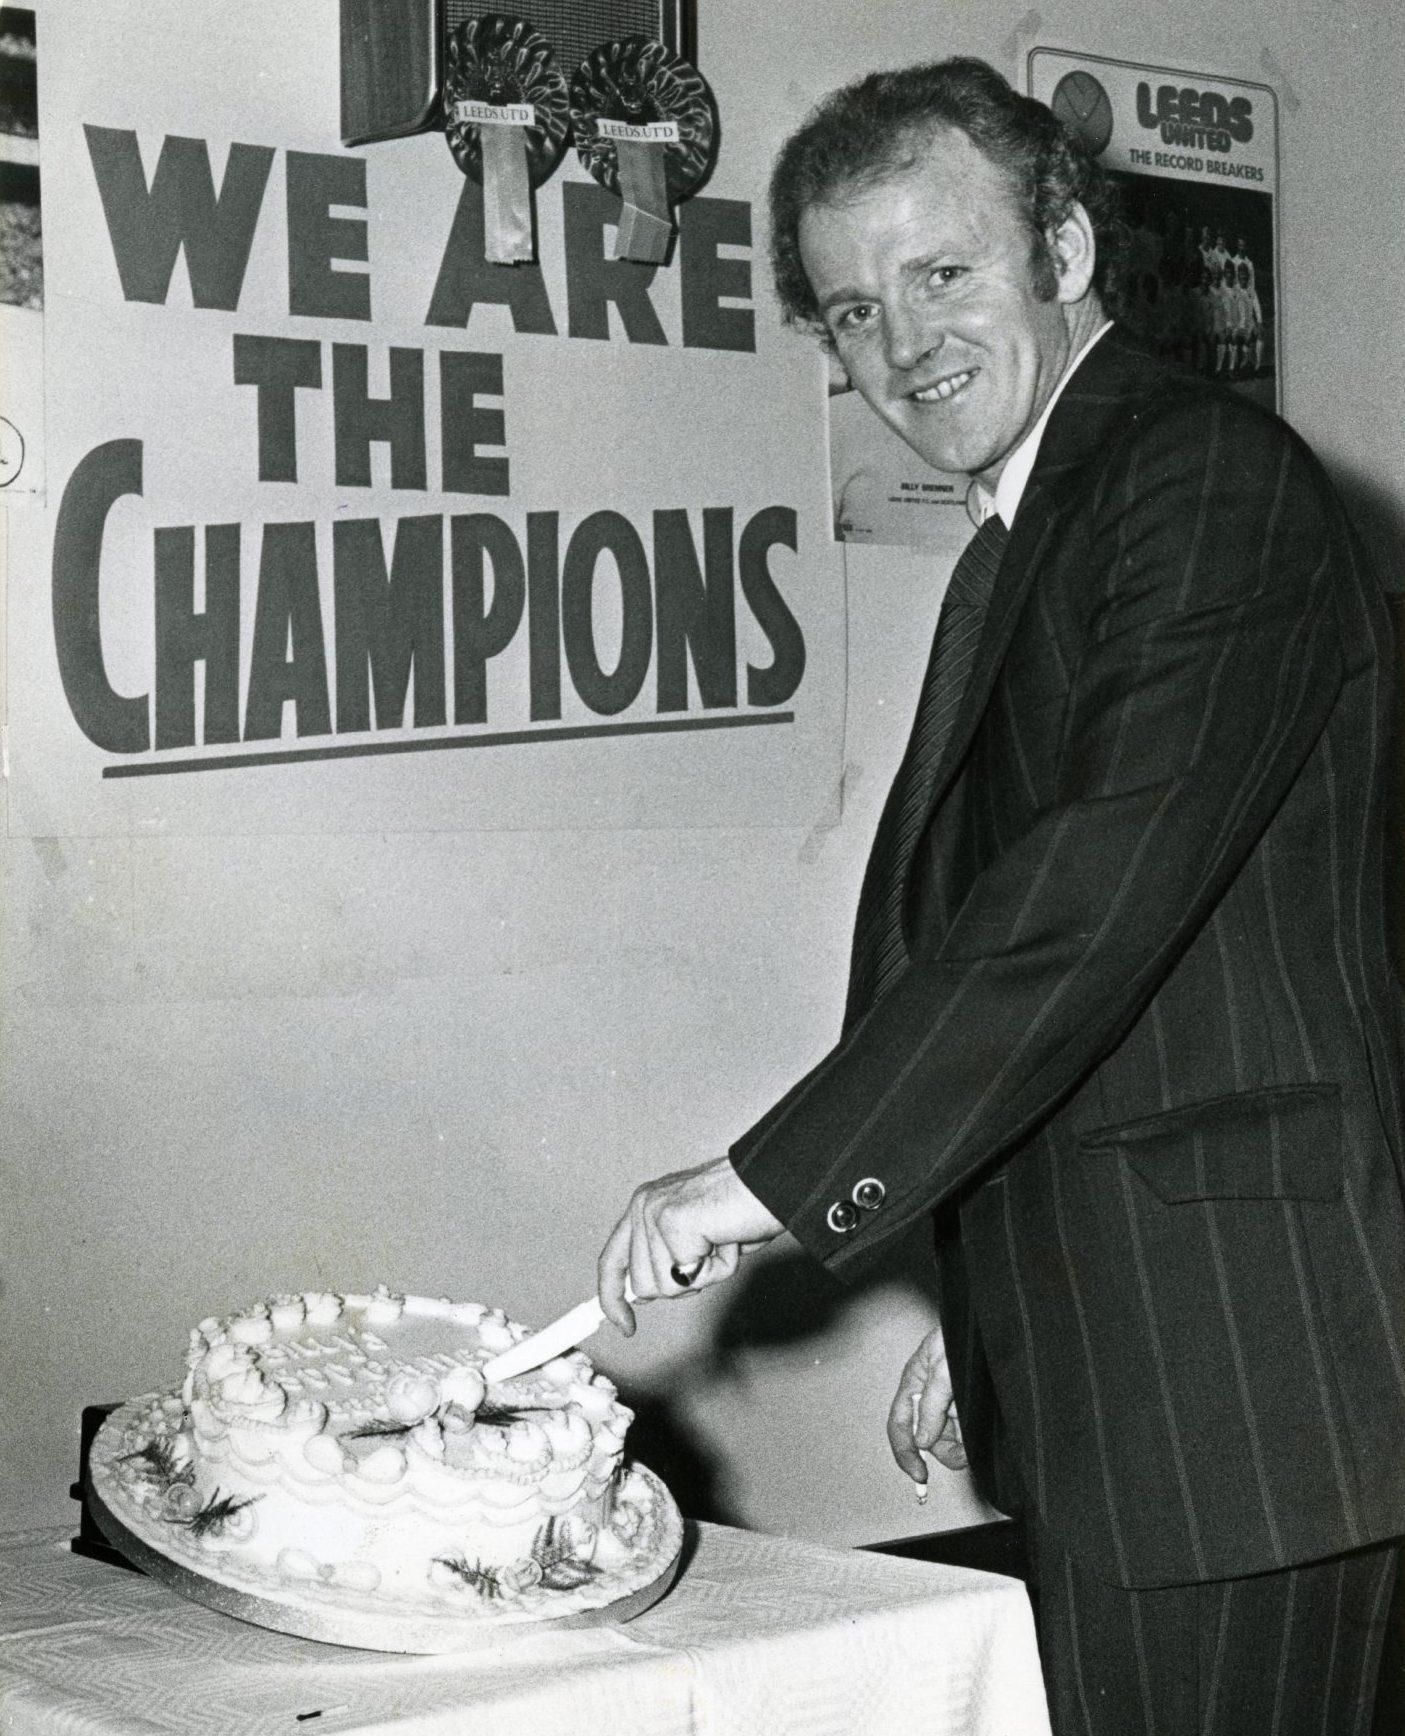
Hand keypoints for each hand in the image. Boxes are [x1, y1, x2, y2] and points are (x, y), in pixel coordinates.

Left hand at [597, 1156, 783, 1333]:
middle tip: (714, 1248)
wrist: (775, 1179)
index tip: (624, 1325)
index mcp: (645, 1204)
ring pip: (665, 1287)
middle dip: (683, 1282)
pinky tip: (728, 1239)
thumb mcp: (696, 1236)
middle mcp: (643, 1205)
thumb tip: (643, 1294)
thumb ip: (667, 1259)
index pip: (612, 1260)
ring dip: (704, 1274)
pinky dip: (718, 1269)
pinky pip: (689, 1278)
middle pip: (643, 1286)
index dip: (612, 1297)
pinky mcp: (671, 1222)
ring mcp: (654, 1212)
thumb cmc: (746, 1206)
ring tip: (723, 1240)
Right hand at [886, 1324, 967, 1492]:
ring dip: (961, 1442)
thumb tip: (921, 1441)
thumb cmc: (962, 1337)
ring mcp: (949, 1402)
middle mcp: (929, 1396)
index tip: (920, 1475)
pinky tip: (981, 1426)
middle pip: (927, 1437)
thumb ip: (930, 1405)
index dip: (905, 1453)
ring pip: (949, 1437)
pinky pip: (966, 1431)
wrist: (993, 1327)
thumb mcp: (942, 1369)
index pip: (900, 1426)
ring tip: (975, 1428)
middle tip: (964, 1452)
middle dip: (944, 1448)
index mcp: (914, 1385)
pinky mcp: (968, 1406)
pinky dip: (972, 1436)